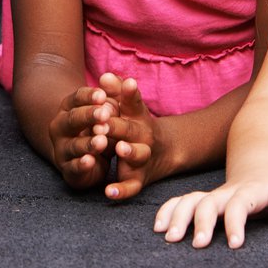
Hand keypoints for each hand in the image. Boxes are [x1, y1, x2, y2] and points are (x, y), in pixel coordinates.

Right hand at [47, 85, 115, 188]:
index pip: (77, 98)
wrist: (87, 157)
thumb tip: (109, 76)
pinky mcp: (68, 170)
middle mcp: (60, 127)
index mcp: (68, 108)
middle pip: (73, 119)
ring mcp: (62, 149)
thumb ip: (110, 95)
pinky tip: (90, 161)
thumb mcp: (107, 110)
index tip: (102, 95)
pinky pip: (74, 168)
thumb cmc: (99, 128)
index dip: (89, 97)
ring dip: (88, 143)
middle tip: (105, 114)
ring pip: (74, 145)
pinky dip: (81, 165)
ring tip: (102, 140)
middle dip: (88, 116)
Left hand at [94, 73, 166, 199]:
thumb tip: (104, 75)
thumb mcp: (129, 107)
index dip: (130, 93)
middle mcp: (143, 136)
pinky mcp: (138, 179)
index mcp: (138, 117)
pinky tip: (108, 192)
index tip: (128, 82)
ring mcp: (142, 158)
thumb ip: (117, 91)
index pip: (134, 102)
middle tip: (103, 123)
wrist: (164, 152)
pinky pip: (131, 186)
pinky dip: (121, 190)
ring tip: (119, 149)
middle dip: (118, 126)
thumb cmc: (136, 124)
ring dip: (129, 152)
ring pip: (137, 155)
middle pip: (131, 130)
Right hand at [153, 168, 267, 248]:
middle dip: (201, 221)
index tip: (234, 244)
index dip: (236, 221)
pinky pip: (181, 200)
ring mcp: (216, 195)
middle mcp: (230, 191)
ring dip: (177, 216)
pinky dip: (167, 210)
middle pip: (209, 201)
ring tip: (170, 238)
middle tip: (198, 244)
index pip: (241, 203)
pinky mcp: (206, 199)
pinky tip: (159, 227)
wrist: (266, 164)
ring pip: (190, 199)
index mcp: (254, 189)